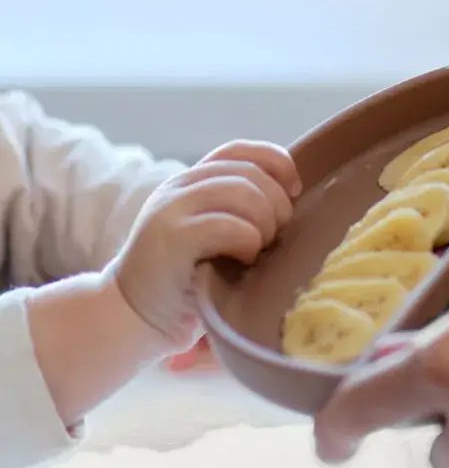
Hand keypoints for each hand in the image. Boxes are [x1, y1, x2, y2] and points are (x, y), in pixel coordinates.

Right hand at [108, 140, 300, 351]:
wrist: (134, 317)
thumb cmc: (188, 280)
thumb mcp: (215, 234)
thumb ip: (240, 208)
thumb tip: (292, 195)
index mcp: (193, 181)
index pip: (242, 150)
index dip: (277, 164)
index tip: (294, 193)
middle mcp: (180, 187)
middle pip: (250, 173)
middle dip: (277, 204)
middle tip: (274, 238)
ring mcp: (173, 209)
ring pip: (244, 193)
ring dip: (265, 225)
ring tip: (257, 251)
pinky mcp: (173, 238)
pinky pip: (229, 226)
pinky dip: (249, 243)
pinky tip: (244, 261)